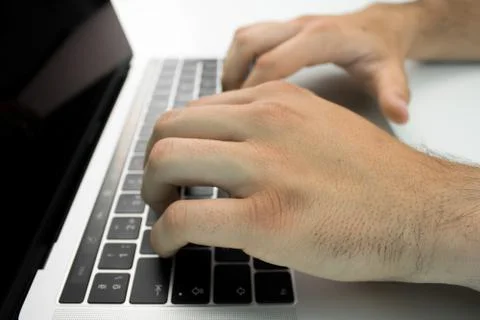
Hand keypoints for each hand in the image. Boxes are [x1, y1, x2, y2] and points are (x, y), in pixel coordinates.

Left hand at [141, 81, 446, 282]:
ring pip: (166, 162)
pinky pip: (184, 217)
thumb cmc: (372, 177)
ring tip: (165, 212)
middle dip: (153, 164)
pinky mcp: (265, 218)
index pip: (193, 110)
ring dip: (152, 192)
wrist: (418, 211)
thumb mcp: (315, 126)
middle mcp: (265, 124)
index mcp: (275, 100)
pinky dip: (163, 233)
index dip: (174, 142)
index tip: (176, 166)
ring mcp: (264, 168)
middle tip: (161, 189)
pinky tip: (170, 243)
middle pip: (169, 129)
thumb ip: (267, 129)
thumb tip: (222, 148)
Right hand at [222, 3, 422, 123]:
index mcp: (322, 38)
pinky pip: (249, 39)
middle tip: (227, 109)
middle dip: (232, 76)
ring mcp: (290, 26)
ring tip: (230, 100)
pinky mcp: (284, 30)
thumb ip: (393, 93)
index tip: (241, 116)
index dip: (252, 89)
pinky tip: (242, 87)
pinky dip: (238, 61)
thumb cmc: (382, 51)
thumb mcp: (390, 72)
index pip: (273, 61)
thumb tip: (399, 114)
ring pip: (244, 37)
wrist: (381, 27)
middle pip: (249, 42)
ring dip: (231, 67)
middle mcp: (301, 26)